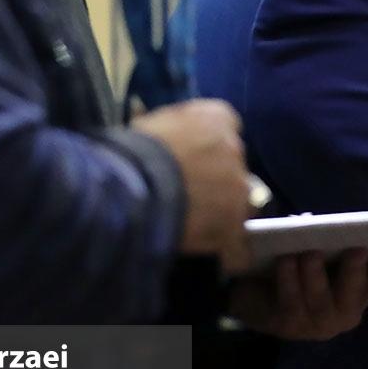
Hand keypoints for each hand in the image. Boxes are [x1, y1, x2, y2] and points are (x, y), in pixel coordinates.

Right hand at [132, 99, 252, 271]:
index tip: (193, 157)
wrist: (129, 188)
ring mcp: (238, 188)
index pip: (225, 126)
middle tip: (189, 191)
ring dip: (221, 210)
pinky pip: (236, 242)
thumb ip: (175, 129)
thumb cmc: (130, 152)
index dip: (208, 145)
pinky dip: (225, 248)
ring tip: (193, 224)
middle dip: (216, 177)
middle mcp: (235, 148)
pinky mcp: (233, 224)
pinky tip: (207, 252)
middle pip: (233, 164)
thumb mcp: (150, 125)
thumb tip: (173, 139)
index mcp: (215, 116)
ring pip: (237, 201)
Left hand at [228, 248, 367, 339]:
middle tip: (357, 250)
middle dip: (355, 272)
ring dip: (315, 274)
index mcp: (358, 295)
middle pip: (354, 293)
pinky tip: (285, 261)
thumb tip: (336, 222)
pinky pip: (291, 301)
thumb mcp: (323, 259)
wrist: (260, 300)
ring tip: (310, 252)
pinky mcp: (289, 326)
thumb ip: (335, 248)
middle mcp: (343, 314)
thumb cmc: (301, 273)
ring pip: (319, 299)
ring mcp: (317, 325)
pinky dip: (288, 280)